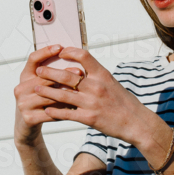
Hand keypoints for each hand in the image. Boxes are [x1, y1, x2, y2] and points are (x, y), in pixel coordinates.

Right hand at [13, 45, 83, 147]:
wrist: (26, 125)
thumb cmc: (39, 101)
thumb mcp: (42, 85)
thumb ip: (51, 74)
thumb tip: (73, 59)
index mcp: (24, 76)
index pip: (33, 59)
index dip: (45, 51)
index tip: (60, 47)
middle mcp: (21, 88)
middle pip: (44, 78)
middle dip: (63, 75)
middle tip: (80, 73)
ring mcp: (23, 104)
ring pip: (49, 96)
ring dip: (66, 94)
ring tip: (81, 92)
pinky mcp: (28, 118)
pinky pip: (50, 113)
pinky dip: (64, 111)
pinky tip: (75, 109)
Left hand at [32, 47, 148, 144]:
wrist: (137, 123)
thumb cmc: (126, 103)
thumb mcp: (113, 83)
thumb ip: (97, 76)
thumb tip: (83, 68)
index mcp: (103, 74)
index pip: (83, 56)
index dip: (69, 52)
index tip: (60, 52)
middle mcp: (96, 86)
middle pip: (67, 75)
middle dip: (49, 72)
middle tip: (38, 70)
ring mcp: (91, 102)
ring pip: (62, 94)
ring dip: (46, 91)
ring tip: (36, 88)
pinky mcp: (89, 118)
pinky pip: (67, 113)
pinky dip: (55, 111)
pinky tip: (47, 110)